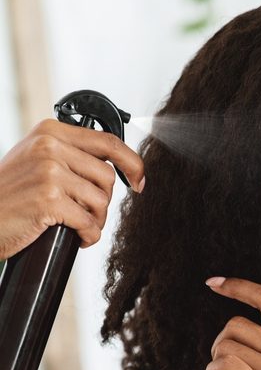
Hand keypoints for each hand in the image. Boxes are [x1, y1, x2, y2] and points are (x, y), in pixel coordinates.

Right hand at [0, 119, 144, 260]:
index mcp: (51, 132)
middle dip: (103, 201)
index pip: (109, 142)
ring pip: (101, 200)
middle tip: (87, 213)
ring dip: (96, 220)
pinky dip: (88, 235)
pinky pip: (89, 222)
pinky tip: (78, 237)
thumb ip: (70, 154)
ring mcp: (49, 172)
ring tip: (78, 225)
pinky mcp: (48, 199)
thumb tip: (115, 166)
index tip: (139, 181)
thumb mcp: (36, 160)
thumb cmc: (10, 193)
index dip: (132, 163)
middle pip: (108, 176)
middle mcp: (50, 147)